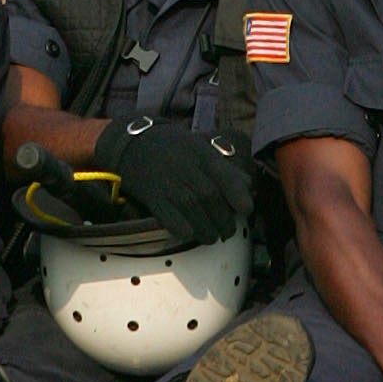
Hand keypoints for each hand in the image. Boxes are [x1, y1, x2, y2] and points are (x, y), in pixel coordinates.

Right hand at [90, 119, 255, 245]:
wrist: (133, 144)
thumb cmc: (173, 147)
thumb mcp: (201, 148)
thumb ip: (225, 168)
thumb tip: (248, 186)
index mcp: (202, 156)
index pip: (227, 178)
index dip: (239, 197)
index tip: (246, 210)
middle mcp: (187, 170)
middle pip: (212, 200)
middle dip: (224, 221)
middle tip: (227, 231)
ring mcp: (169, 184)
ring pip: (194, 213)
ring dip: (207, 230)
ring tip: (212, 237)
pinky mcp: (153, 197)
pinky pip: (171, 220)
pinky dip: (183, 230)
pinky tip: (189, 234)